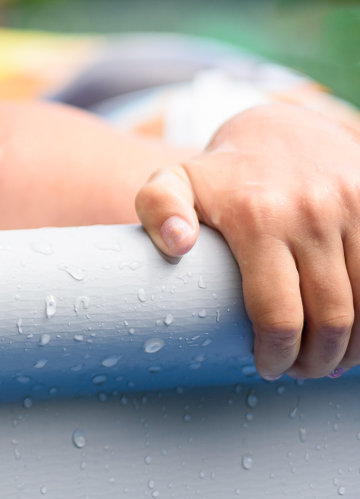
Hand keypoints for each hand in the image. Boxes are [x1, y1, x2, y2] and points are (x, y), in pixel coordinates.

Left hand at [134, 103, 359, 379]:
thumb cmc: (222, 175)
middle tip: (299, 369)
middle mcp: (310, 212)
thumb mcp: (176, 183)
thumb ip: (159, 208)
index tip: (268, 366)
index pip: (277, 312)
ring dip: (353, 346)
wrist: (280, 130)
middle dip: (316, 358)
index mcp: (256, 216)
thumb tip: (175, 244)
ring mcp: (351, 207)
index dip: (276, 352)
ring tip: (330, 359)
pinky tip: (358, 335)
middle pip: (330, 317)